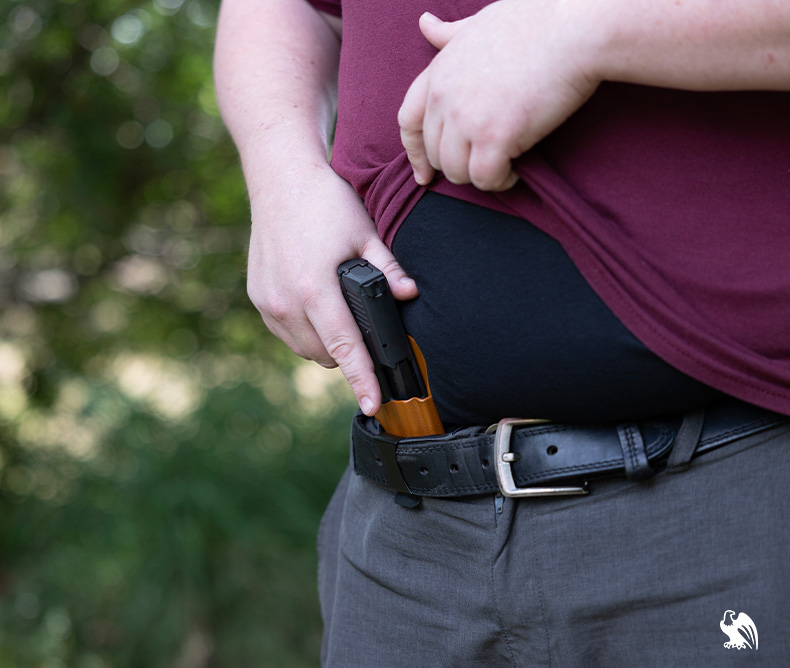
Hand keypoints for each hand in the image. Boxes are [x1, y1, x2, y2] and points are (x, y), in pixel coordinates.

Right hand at [247, 167, 418, 414]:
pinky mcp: (258, 297)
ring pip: (304, 349)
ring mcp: (268, 301)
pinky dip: (305, 333)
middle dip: (349, 358)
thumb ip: (388, 270)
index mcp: (315, 289)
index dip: (362, 380)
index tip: (373, 405)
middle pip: (325, 355)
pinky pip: (286, 333)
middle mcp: (286, 302)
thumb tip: (411, 294)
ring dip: (326, 347)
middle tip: (368, 338)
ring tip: (343, 320)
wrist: (279, 178)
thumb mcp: (365, 233)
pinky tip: (319, 311)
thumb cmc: (326, 203)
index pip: (345, 348)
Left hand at [398, 0, 598, 190]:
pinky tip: (514, 173)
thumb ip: (450, 33)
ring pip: (456, 172)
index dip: (415, 152)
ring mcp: (467, 118)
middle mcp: (445, 97)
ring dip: (479, 176)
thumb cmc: (537, 20)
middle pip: (435, 153)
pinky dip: (499, 182)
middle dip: (458, 164)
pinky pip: (484, 178)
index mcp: (439, 72)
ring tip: (502, 167)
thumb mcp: (481, 22)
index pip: (408, 121)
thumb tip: (425, 24)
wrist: (575, 29)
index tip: (423, 173)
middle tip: (485, 162)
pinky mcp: (494, 137)